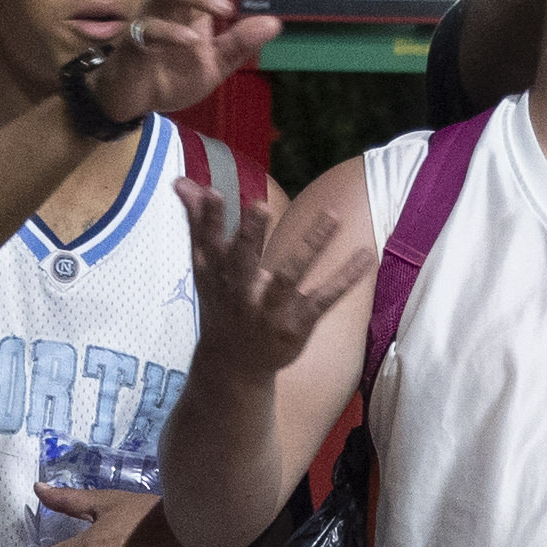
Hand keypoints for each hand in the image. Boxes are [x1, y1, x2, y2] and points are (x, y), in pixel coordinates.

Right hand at [118, 0, 278, 118]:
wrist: (134, 100)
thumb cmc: (172, 74)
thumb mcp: (217, 63)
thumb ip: (241, 43)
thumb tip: (274, 22)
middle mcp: (170, 0)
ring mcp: (151, 17)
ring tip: (224, 9)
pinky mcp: (136, 41)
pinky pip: (152, 27)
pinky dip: (173, 32)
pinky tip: (192, 39)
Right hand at [190, 159, 365, 384]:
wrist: (234, 365)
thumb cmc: (222, 301)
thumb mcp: (206, 266)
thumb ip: (198, 221)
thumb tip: (180, 181)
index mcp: (216, 275)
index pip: (209, 243)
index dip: (209, 220)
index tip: (212, 192)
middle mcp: (240, 292)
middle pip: (243, 262)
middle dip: (249, 235)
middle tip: (260, 205)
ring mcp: (269, 310)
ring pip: (290, 275)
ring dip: (311, 245)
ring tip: (332, 214)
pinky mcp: (296, 324)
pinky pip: (324, 298)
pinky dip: (346, 279)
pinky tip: (367, 255)